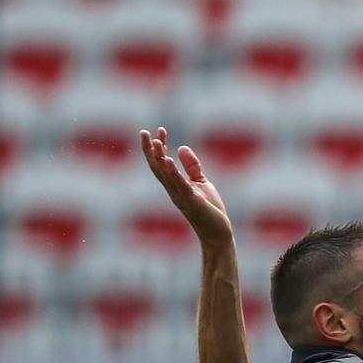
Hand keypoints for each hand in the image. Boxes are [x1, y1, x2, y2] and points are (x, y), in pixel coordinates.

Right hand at [141, 127, 231, 245]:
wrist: (218, 232)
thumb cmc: (209, 209)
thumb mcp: (201, 183)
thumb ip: (191, 166)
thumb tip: (181, 147)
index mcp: (174, 185)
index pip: (162, 163)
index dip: (158, 147)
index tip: (159, 130)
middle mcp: (173, 190)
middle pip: (157, 167)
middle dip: (149, 150)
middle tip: (143, 131)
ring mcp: (180, 196)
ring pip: (165, 175)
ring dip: (159, 158)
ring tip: (155, 141)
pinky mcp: (192, 202)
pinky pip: (180, 185)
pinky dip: (173, 173)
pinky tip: (169, 160)